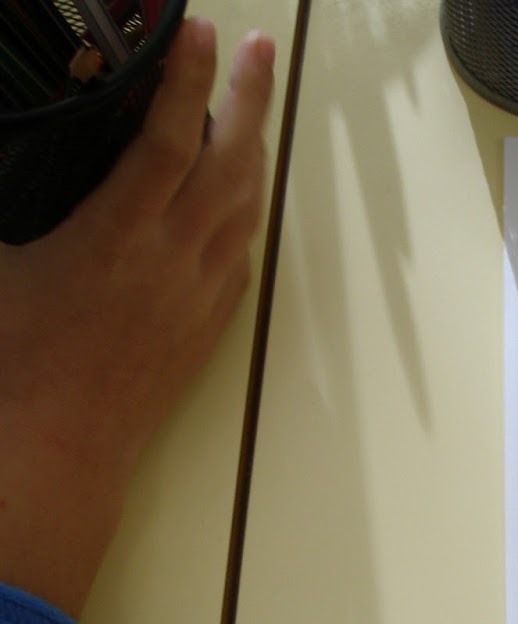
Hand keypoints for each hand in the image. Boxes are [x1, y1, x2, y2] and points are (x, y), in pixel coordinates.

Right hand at [0, 20, 275, 616]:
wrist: (60, 450)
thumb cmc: (15, 363)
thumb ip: (8, 198)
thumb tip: (3, 155)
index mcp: (118, 237)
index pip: (167, 139)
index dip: (185, 80)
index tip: (198, 31)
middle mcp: (174, 260)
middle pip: (229, 162)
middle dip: (246, 97)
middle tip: (254, 49)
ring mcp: (200, 294)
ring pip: (244, 206)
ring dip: (252, 148)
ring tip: (249, 104)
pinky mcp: (208, 324)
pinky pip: (240, 250)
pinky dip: (244, 206)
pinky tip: (239, 191)